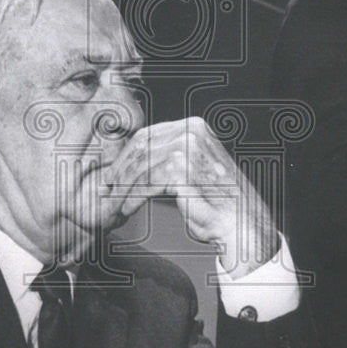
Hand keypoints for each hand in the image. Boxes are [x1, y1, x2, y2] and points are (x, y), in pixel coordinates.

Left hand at [103, 118, 277, 278]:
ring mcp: (188, 148)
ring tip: (114, 203)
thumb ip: (170, 157)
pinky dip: (132, 198)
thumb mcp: (192, 168)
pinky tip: (127, 209)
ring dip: (124, 187)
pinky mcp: (182, 169)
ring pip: (141, 166)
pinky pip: (146, 183)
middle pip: (141, 147)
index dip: (126, 155)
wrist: (239, 221)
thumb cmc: (216, 200)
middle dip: (120, 169)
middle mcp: (191, 131)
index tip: (113, 172)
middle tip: (106, 187)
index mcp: (193, 126)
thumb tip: (137, 159)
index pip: (148, 135)